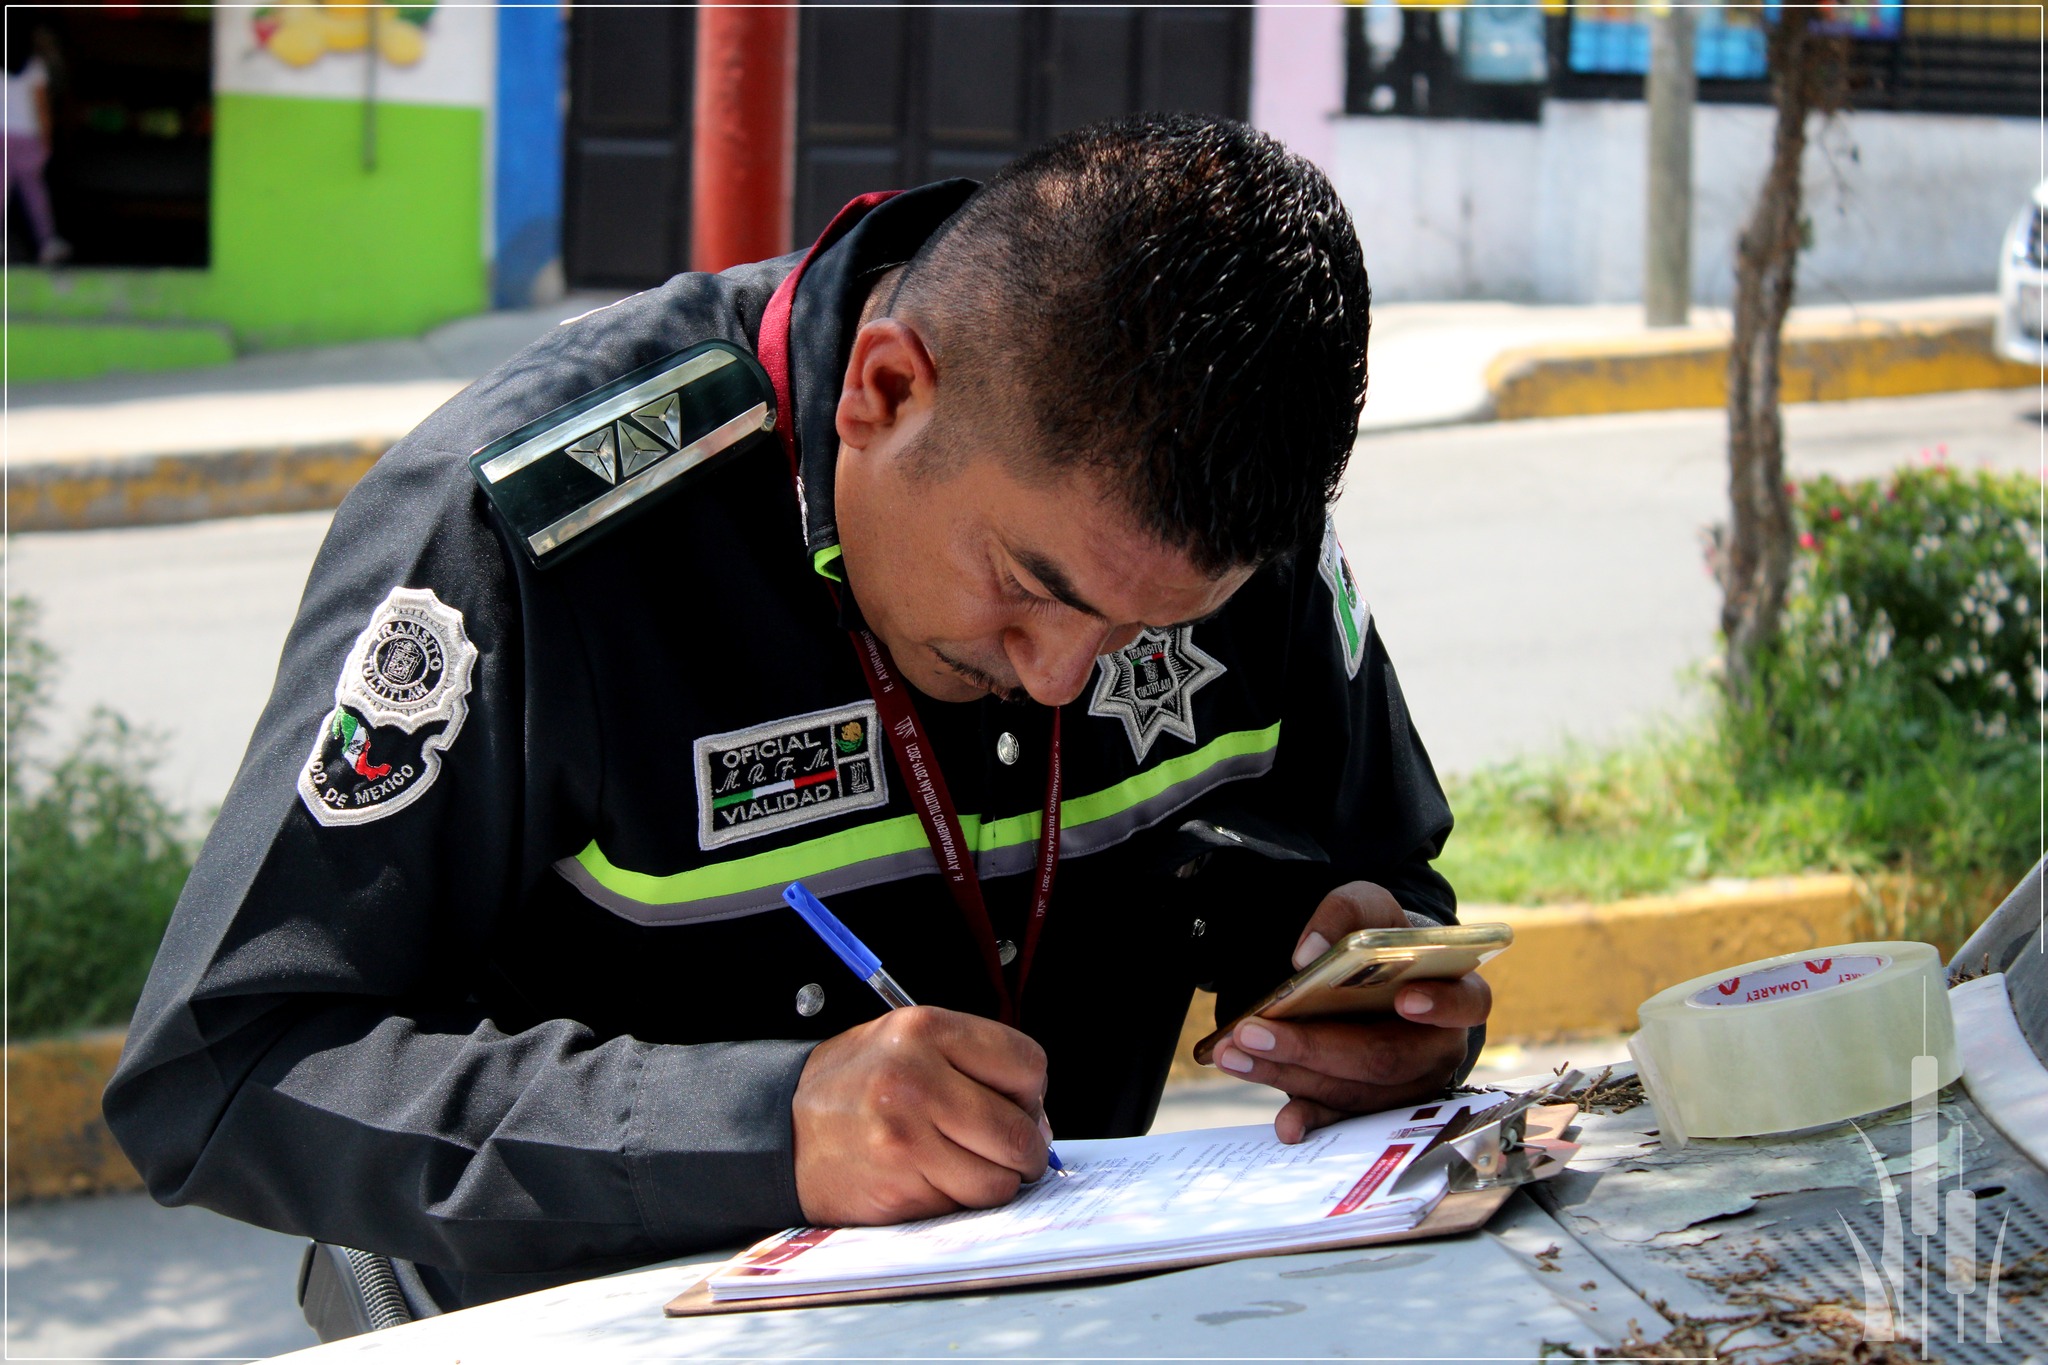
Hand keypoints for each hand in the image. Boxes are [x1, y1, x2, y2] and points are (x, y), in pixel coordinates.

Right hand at [792, 1005, 1051, 1225]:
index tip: (1018, 1103)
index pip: (1026, 1064)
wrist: (780, 1128)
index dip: (1031, 1092)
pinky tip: (935, 1178)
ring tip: (966, 1164)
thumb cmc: (854, 1085)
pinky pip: (965, 1204)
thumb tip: (1037, 1119)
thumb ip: (972, 1064)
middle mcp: (916, 1079)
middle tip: (1009, 1149)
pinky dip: (962, 1199)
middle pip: (1019, 1130)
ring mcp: (906, 1136)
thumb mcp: (907, 1042)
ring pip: (1000, 1178)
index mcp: (925, 1030)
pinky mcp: (898, 1184)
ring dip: (996, 1180)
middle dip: (1025, 1148)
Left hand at [1211, 881, 1489, 1144]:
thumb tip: (1309, 953)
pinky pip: (1344, 1117)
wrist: (1374, 972)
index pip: (1467, 1001)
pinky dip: (1311, 1118)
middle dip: (1316, 1047)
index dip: (1441, 1004)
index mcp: (1454, 992)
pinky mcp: (1374, 1104)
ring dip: (1290, 1075)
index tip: (1406, 999)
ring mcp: (1408, 1084)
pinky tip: (1286, 1124)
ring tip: (1233, 1053)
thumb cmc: (1381, 938)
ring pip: (1356, 1090)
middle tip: (1253, 1032)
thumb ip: (1346, 913)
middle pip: (1385, 1057)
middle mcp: (1437, 1047)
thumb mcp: (1368, 906)